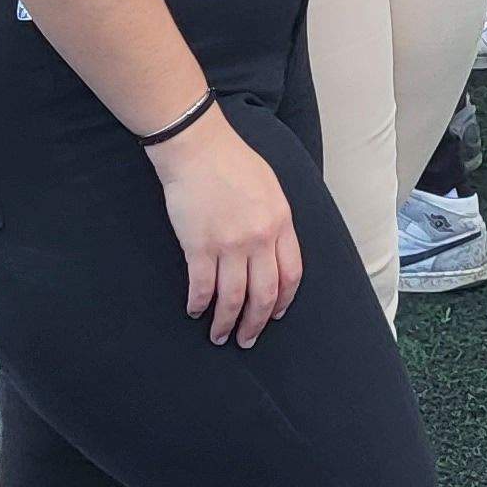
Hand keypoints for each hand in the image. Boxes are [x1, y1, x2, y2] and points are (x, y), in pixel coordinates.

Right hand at [151, 106, 302, 344]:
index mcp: (281, 223)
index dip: (284, 301)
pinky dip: (198, 304)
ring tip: (220, 336)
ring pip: (233, 298)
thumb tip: (275, 250)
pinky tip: (195, 311)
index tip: (275, 315)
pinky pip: (201, 287)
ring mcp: (229, 245)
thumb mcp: (271, 188)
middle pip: (264, 294)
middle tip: (248, 340)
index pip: (291, 274)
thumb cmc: (233, 162)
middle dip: (256, 323)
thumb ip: (276, 220)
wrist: (197, 147)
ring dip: (226, 323)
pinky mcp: (199, 246)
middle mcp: (259, 239)